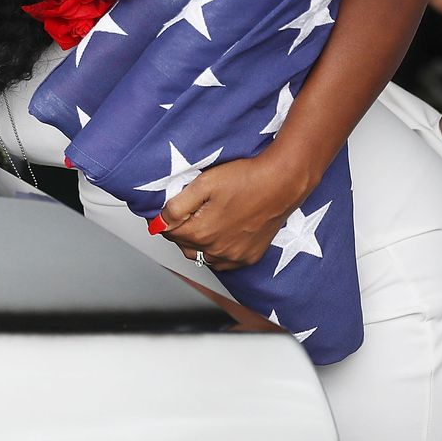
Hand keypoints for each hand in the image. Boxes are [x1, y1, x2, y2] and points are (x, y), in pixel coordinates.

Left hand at [158, 151, 309, 270]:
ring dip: (198, 243)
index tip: (170, 209)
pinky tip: (221, 234)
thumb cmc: (246, 179)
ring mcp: (234, 256)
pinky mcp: (249, 257)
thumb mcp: (203, 184)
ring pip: (203, 257)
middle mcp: (217, 251)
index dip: (166, 219)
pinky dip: (217, 252)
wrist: (282, 182)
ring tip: (205, 222)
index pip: (168, 232)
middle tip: (189, 212)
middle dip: (181, 230)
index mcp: (201, 233)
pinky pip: (224, 262)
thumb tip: (159, 222)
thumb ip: (177, 206)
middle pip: (184, 245)